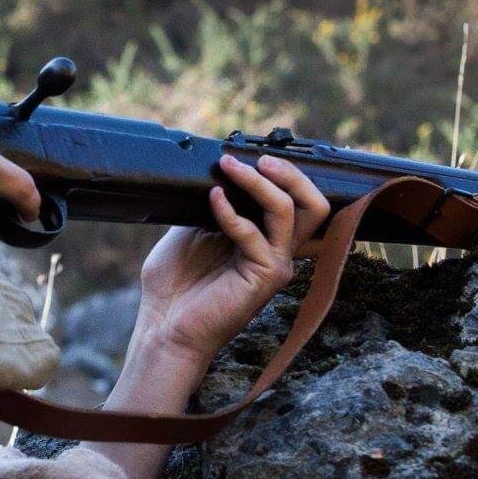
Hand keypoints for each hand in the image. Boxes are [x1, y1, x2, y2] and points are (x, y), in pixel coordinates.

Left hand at [134, 154, 330, 378]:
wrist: (163, 325)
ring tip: (232, 166)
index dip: (282, 173)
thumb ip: (213, 203)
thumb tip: (218, 169)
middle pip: (315, 204)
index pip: (296, 200)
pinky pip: (255, 233)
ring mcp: (275, 264)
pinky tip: (213, 199)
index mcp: (265, 239)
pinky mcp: (264, 277)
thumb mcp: (192, 229)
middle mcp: (278, 251)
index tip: (249, 153)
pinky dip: (231, 211)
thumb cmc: (175, 284)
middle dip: (291, 174)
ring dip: (259, 183)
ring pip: (290, 210)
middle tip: (260, 159)